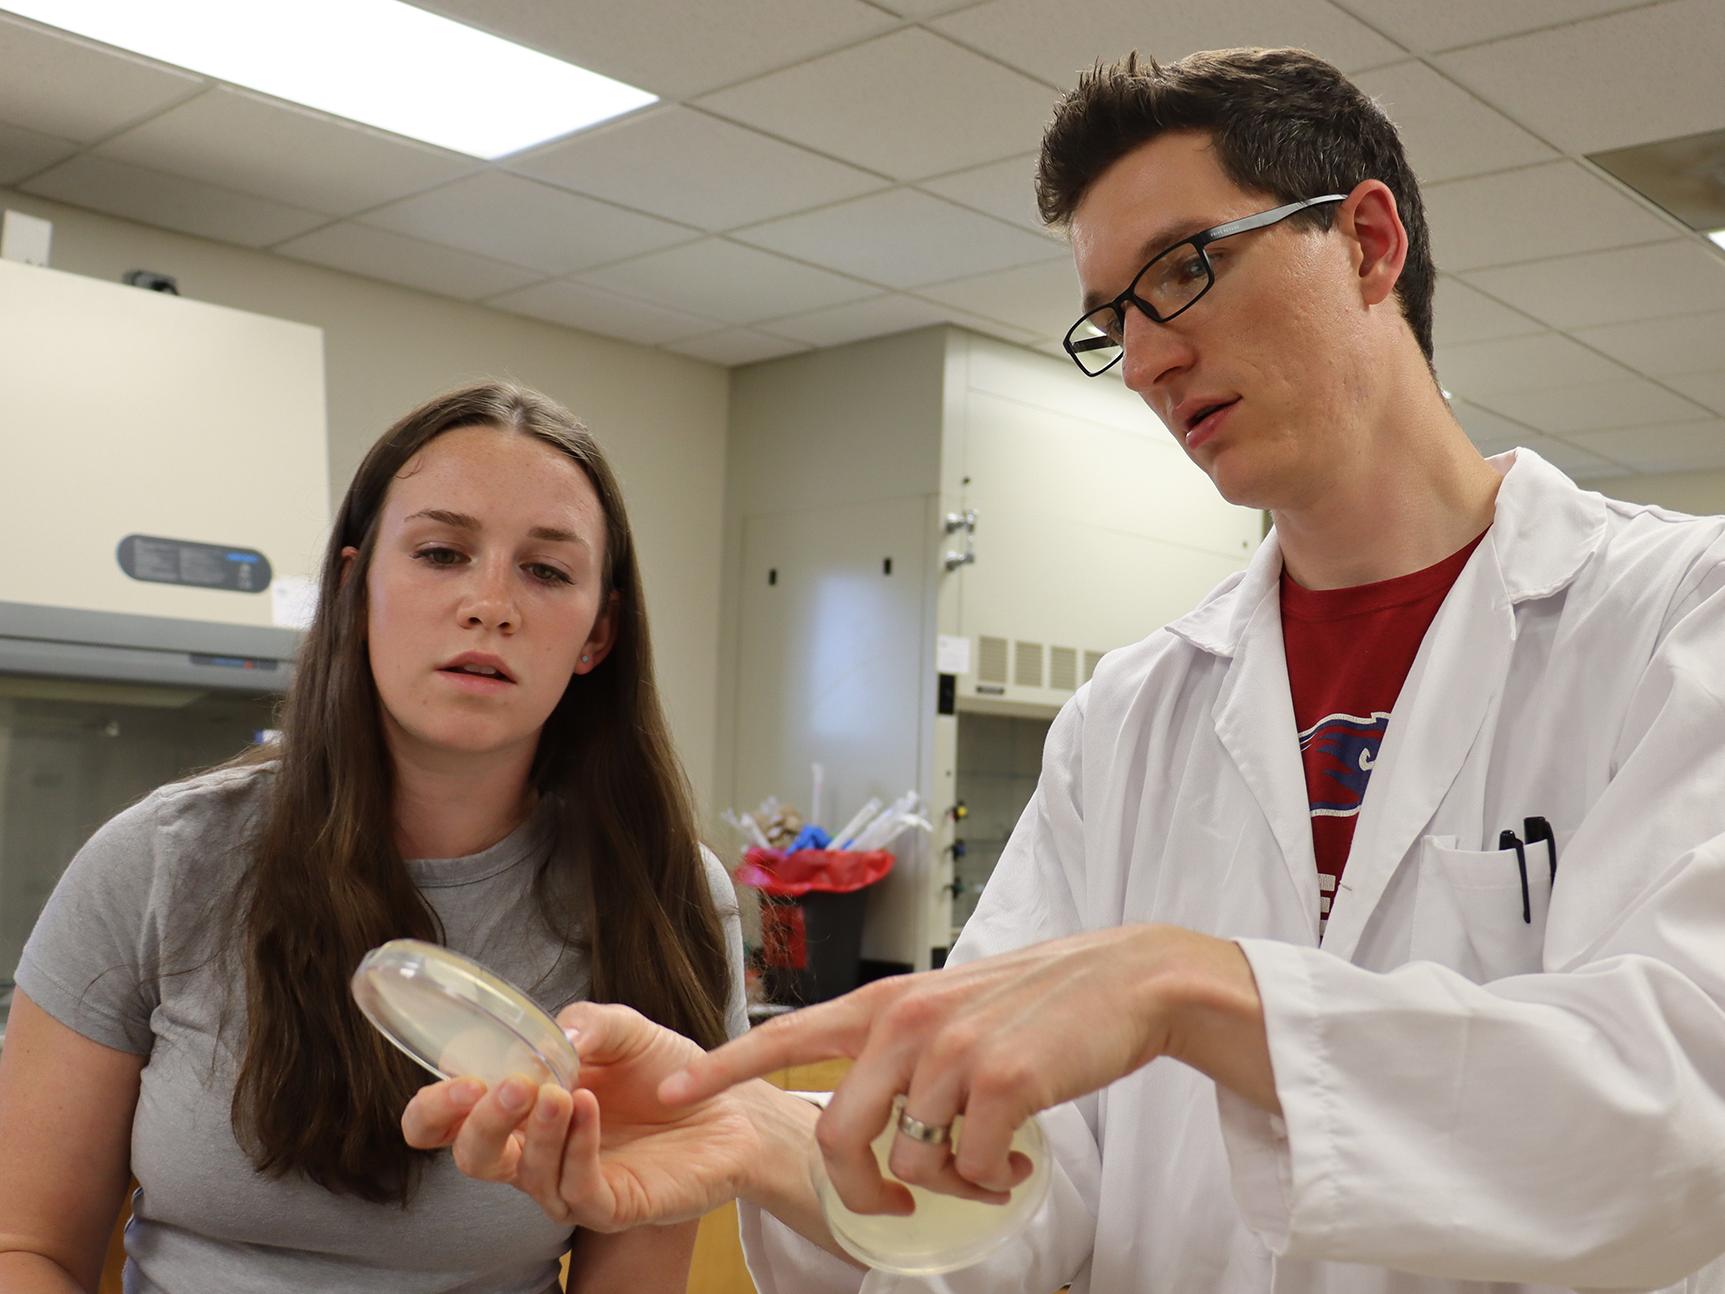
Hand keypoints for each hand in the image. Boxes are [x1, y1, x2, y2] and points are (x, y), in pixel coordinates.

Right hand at [401, 1002, 772, 1230]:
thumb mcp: (626, 1029)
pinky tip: (587, 1109)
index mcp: (522, 1108)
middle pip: (473, 1157)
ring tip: (561, 1090)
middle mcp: (534, 1152)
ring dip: (538, 1130)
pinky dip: (577, 1147)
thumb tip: (555, 1035)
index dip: (434, 1111)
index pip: (449, 1124)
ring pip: (526, 1174)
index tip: (456, 1081)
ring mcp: (569, 1184)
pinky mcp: (610, 1206)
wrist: (731, 1105)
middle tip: (504, 1087)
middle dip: (476, 1125)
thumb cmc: (666, 1070)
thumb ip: (588, 1024)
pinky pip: (577, 1188)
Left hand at [659, 925, 1269, 1214]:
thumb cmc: (1035, 1003)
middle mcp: (906, 1022)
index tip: (672, 1093)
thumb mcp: (948, 1007)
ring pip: (911, 1162)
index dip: (725, 1068)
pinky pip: (970, 1168)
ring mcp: (952, 1050)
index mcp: (884, 1003)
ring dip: (950, 1182)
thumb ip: (899, 1048)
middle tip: (898, 1204)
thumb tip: (872, 1122)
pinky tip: (1019, 1157)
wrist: (1125, 981)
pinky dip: (993, 1179)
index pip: (784, 1035)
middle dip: (864, 1192)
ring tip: (991, 1162)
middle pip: (840, 1137)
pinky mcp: (1002, 1080)